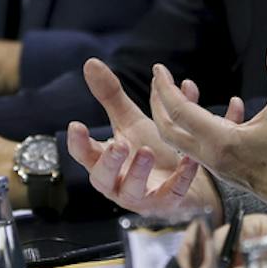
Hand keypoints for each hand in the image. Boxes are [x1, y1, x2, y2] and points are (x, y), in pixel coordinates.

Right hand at [67, 58, 221, 216]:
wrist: (188, 184)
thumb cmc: (152, 154)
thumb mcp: (131, 124)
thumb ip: (111, 97)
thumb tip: (91, 63)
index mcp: (106, 162)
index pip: (84, 155)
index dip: (78, 143)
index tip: (76, 126)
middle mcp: (119, 183)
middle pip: (103, 178)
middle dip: (110, 162)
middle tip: (118, 144)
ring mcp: (142, 197)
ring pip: (134, 191)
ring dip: (139, 171)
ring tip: (146, 151)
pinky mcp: (167, 204)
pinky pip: (172, 194)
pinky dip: (181, 176)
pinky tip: (189, 159)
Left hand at [151, 34, 266, 228]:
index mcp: (222, 142)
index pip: (179, 112)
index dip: (165, 87)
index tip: (158, 68)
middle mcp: (213, 157)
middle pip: (169, 130)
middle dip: (159, 103)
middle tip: (159, 79)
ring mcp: (218, 167)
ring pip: (183, 141)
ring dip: (178, 115)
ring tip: (185, 89)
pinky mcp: (228, 171)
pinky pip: (202, 147)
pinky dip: (203, 125)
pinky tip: (234, 107)